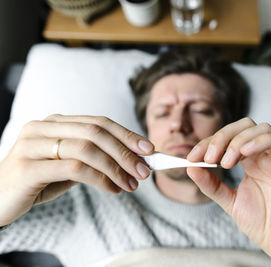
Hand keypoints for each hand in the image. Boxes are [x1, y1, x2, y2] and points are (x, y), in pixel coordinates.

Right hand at [0, 114, 153, 225]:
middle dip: (125, 152)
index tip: (149, 149)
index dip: (127, 134)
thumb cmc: (38, 180)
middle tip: (144, 171)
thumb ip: (94, 158)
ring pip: (87, 148)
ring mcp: (32, 144)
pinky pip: (74, 168)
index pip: (99, 122)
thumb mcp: (69, 165)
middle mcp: (42, 127)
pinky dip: (100, 179)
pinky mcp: (27, 166)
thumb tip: (134, 159)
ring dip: (116, 168)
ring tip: (131, 184)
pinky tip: (113, 189)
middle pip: (96, 132)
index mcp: (55, 122)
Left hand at [186, 118, 270, 266]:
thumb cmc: (262, 224)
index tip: (192, 157)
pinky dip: (263, 142)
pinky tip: (245, 153)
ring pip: (264, 129)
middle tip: (209, 156)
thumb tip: (191, 167)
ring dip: (239, 140)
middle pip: (246, 127)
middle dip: (223, 137)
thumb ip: (211, 184)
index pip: (230, 138)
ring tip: (225, 162)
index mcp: (251, 161)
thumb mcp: (229, 201)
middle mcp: (267, 156)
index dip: (210, 142)